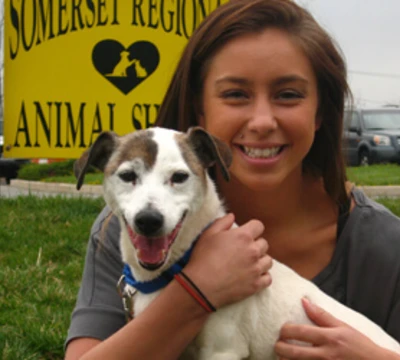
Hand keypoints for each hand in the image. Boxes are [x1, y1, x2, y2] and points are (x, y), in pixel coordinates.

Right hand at [185, 213, 271, 307]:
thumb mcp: (208, 234)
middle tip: (243, 250)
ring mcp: (256, 269)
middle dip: (255, 244)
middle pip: (264, 243)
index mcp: (243, 236)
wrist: (201, 286)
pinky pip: (268, 278)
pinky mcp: (256, 285)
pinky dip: (262, 276)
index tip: (245, 234)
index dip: (252, 228)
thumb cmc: (203, 258)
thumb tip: (232, 216)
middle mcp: (253, 251)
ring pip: (268, 261)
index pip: (259, 226)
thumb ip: (222, 222)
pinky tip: (253, 275)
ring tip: (249, 263)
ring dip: (260, 260)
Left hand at [275, 298, 393, 359]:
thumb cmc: (359, 345)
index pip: (300, 332)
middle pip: (293, 352)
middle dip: (280, 348)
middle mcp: (325, 355)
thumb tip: (304, 301)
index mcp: (328, 338)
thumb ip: (321, 315)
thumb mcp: (342, 327)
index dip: (285, 330)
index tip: (282, 330)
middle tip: (277, 344)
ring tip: (282, 356)